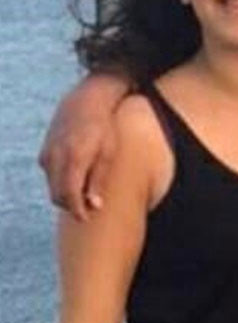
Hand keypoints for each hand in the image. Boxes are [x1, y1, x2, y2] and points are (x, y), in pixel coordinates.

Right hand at [38, 74, 128, 219]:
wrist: (84, 103)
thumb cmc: (104, 128)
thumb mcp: (109, 153)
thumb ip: (99, 179)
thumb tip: (95, 205)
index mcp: (75, 158)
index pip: (70, 194)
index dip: (77, 211)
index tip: (87, 219)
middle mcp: (56, 158)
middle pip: (58, 195)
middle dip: (72, 206)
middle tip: (89, 210)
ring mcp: (47, 155)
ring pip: (53, 187)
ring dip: (66, 196)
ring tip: (86, 195)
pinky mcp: (44, 154)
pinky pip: (51, 176)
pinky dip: (61, 183)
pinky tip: (77, 180)